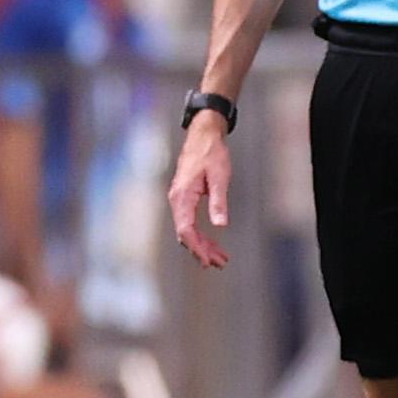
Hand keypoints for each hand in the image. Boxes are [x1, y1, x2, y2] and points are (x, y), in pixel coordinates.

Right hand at [168, 114, 234, 270]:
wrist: (203, 134)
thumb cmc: (212, 153)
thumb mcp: (220, 176)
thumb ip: (218, 201)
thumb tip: (221, 225)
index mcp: (183, 195)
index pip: (185, 229)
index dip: (196, 247)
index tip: (208, 261)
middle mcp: (177, 199)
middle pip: (185, 234)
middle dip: (202, 250)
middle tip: (220, 263)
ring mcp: (179, 199)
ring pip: (188, 230)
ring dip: (203, 245)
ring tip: (221, 258)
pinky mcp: (184, 198)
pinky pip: (189, 222)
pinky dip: (201, 234)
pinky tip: (212, 242)